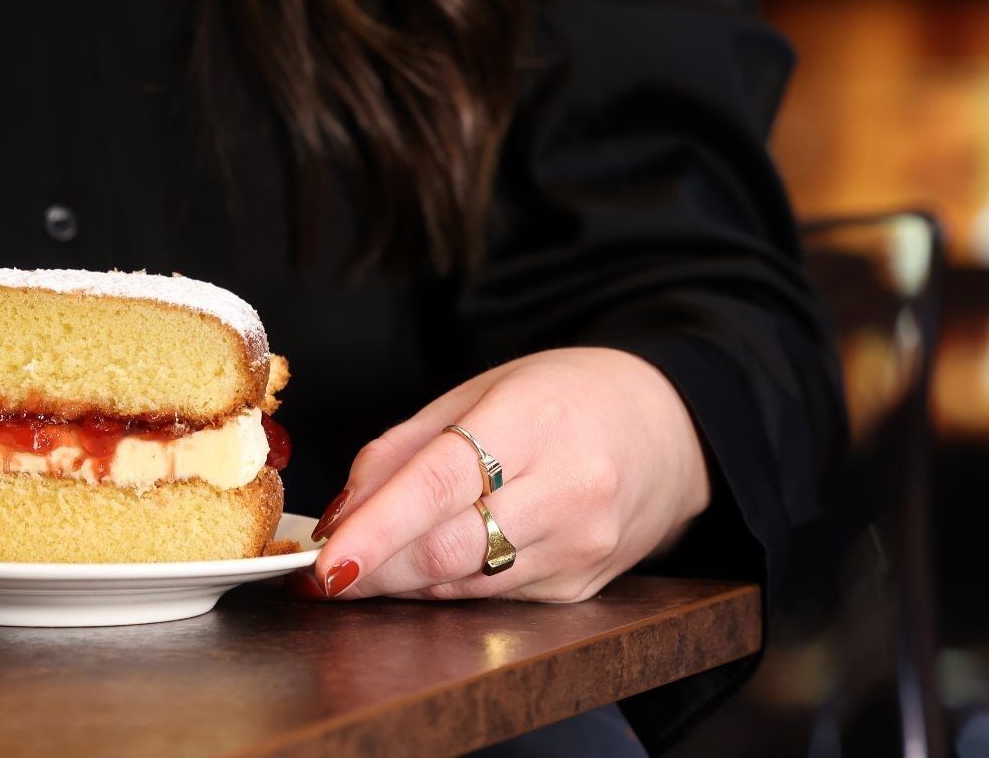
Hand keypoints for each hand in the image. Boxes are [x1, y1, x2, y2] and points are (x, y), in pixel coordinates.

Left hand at [301, 348, 710, 601]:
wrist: (670, 428)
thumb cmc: (565, 397)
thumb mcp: (479, 391)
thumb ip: (402, 448)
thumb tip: (343, 512)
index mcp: (534, 420)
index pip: (439, 485)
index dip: (376, 531)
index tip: (324, 563)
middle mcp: (567, 490)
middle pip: (448, 550)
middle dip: (374, 568)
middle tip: (318, 575)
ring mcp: (581, 547)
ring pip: (465, 584)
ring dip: (400, 583)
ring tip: (360, 567)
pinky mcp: (581, 588)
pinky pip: (492, 597)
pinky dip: (444, 588)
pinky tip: (422, 569)